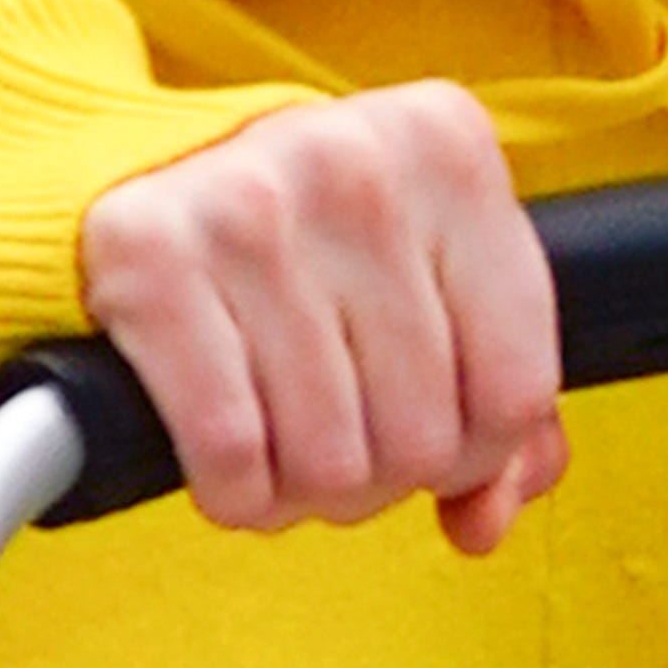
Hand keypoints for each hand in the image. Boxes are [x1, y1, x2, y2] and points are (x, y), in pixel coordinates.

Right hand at [77, 80, 568, 556]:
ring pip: (327, 460)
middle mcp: (355, 161)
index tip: (437, 435)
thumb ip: (503, 406)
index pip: (516, 390)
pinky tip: (232, 460)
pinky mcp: (152, 258)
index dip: (478, 454)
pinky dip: (236, 493)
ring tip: (286, 445)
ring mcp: (250, 204)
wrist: (162, 170)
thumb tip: (485, 518)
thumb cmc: (324, 241)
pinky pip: (231, 454)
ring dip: (305, 492)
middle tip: (343, 438)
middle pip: (421, 438)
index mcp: (446, 148)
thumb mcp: (434, 280)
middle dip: (381, 476)